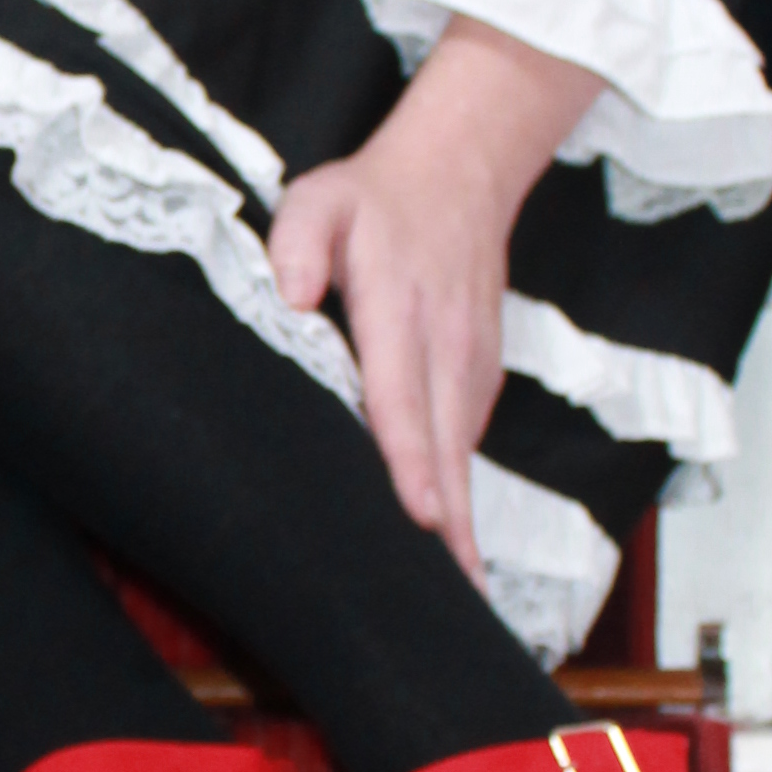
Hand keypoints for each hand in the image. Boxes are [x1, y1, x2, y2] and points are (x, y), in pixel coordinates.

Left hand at [267, 18, 602, 581]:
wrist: (462, 172)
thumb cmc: (375, 197)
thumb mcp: (320, 197)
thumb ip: (298, 242)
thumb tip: (291, 296)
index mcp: (401, 309)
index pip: (403, 395)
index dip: (411, 459)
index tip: (423, 515)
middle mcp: (446, 344)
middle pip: (447, 447)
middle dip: (452, 525)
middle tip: (457, 599)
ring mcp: (471, 362)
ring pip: (462, 452)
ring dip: (461, 521)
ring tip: (458, 593)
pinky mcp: (480, 373)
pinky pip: (464, 440)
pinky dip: (459, 490)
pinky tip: (448, 539)